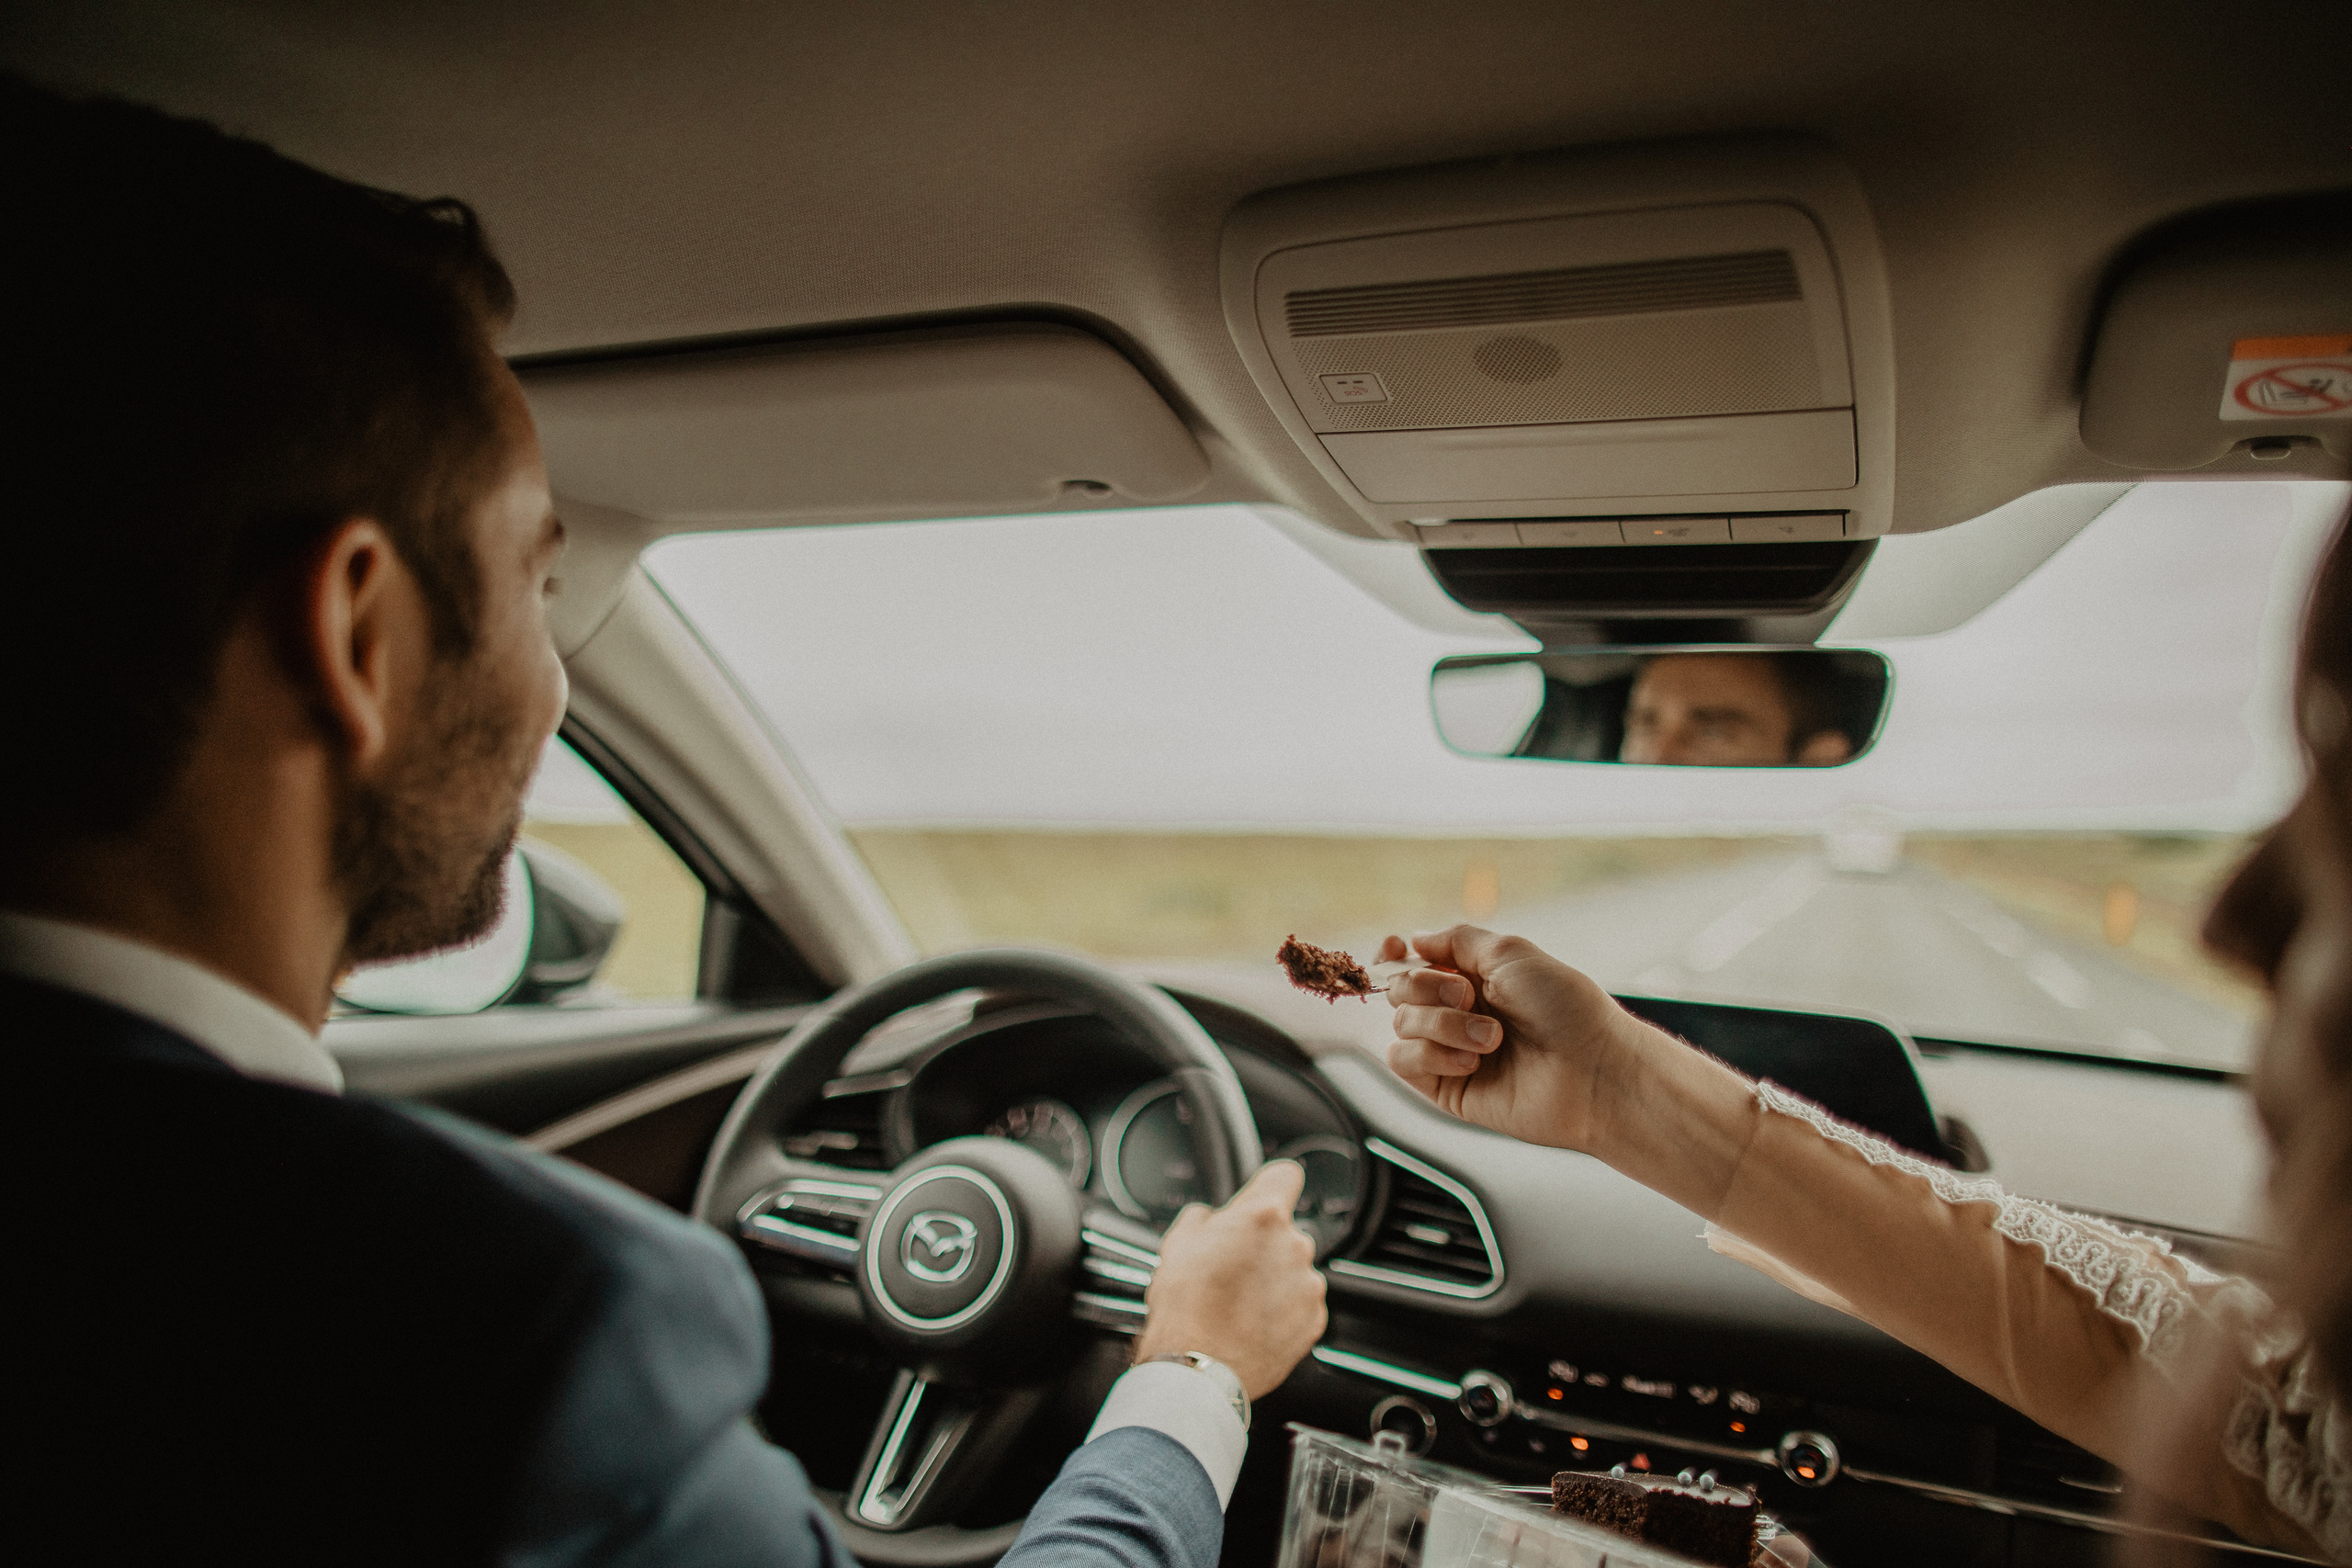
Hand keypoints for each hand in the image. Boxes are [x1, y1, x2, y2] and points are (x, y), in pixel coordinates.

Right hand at [1133, 1159, 1326, 1398]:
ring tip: (1238, 1302)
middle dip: (1261, 1243)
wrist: (1197, 1367)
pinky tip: (1252, 1322)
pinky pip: (1300, 1303)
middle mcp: (1294, 1245)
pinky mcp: (1314, 1320)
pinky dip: (1282, 1309)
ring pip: (1292, 1268)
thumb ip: (1202, 1218)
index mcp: (1263, 1216)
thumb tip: (1207, 1218)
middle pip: (1284, 1230)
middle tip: (1230, 1266)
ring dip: (1272, 1278)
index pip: (1285, 1175)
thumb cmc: (1186, 1308)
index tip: (1259, 1199)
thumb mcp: (1178, 1244)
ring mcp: (1308, 1285)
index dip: (1267, 1186)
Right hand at [1379, 927, 1754, 1211]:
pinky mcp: (1447, 1088)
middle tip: (1470, 997)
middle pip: (1401, 990)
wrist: (1592, 1072)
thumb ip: (1457, 940)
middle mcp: (1460, 1013)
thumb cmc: (1566, 1010)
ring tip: (1491, 1039)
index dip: (1396, 954)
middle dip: (1428, 988)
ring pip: (1401, 1025)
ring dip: (1442, 1025)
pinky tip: (1472, 1062)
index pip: (1415, 963)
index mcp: (1476, 978)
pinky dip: (1432, 1055)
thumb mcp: (1511, 953)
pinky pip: (1404, 1061)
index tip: (1396, 948)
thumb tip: (1415, 939)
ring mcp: (1452, 1052)